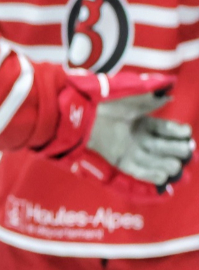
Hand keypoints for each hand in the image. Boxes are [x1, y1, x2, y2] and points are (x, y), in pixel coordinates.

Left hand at [54, 72, 193, 196]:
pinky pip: (136, 170)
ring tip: (177, 166)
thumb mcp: (131, 98)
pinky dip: (149, 174)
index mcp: (142, 122)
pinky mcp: (118, 160)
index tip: (187, 134)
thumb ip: (151, 97)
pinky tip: (163, 177)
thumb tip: (169, 92)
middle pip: (162, 147)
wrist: (82, 111)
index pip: (165, 129)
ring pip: (152, 160)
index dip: (176, 132)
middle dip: (175, 150)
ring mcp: (129, 149)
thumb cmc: (106, 101)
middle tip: (187, 152)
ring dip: (166, 164)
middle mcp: (138, 137)